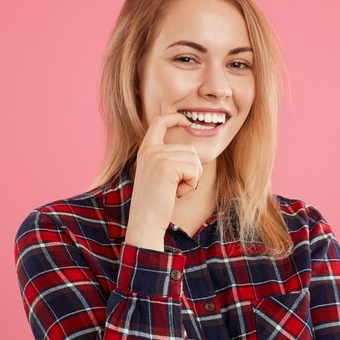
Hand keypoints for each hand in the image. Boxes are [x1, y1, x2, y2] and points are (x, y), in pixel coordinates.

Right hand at [124, 110, 202, 250]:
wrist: (145, 222)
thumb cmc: (155, 203)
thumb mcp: (158, 175)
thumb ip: (167, 159)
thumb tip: (190, 151)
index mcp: (146, 150)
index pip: (159, 122)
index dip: (175, 118)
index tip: (186, 120)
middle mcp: (150, 150)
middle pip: (189, 149)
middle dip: (191, 170)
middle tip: (174, 187)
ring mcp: (157, 157)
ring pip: (194, 160)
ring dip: (192, 178)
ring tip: (174, 190)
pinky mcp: (167, 167)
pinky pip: (194, 170)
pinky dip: (192, 184)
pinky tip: (177, 193)